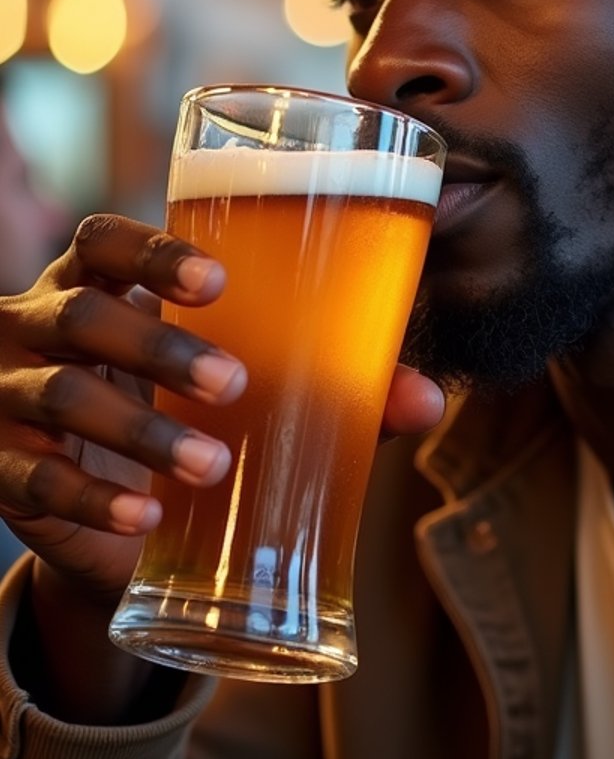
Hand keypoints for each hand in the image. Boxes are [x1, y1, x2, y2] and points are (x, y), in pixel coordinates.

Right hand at [0, 214, 446, 604]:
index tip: (219, 281)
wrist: (111, 517)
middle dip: (158, 347)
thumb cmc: (184, 417)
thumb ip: (328, 388)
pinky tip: (146, 514)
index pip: (104, 240)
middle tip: (233, 383)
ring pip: (59, 395)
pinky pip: (34, 479)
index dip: (152, 252)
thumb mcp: (245, 392)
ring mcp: (7, 397)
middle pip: (82, 314)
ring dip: (139, 430)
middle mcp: (39, 326)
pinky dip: (92, 496)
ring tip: (212, 465)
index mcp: (99, 282)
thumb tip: (427, 399)